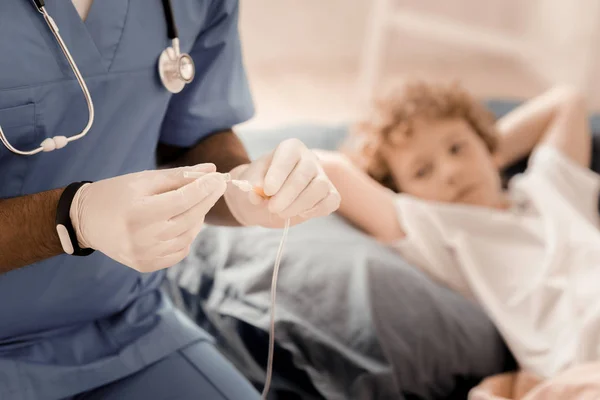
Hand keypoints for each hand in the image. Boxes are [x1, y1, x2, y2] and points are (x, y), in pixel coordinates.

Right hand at [70, 164, 226, 271]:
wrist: (85, 220)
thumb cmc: (116, 194)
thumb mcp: (144, 179)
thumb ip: (179, 176)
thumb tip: (211, 170)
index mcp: (139, 213)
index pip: (183, 200)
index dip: (205, 188)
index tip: (219, 178)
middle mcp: (142, 238)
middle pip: (189, 219)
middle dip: (207, 200)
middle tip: (217, 186)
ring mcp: (145, 255)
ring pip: (188, 236)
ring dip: (198, 218)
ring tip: (195, 203)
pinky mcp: (146, 265)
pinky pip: (180, 251)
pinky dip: (187, 236)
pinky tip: (182, 222)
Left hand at [223, 139, 340, 227]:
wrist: (263, 199)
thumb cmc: (257, 185)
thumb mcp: (248, 182)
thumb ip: (251, 184)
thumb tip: (257, 192)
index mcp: (290, 148)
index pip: (289, 154)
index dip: (279, 172)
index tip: (267, 190)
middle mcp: (309, 159)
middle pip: (306, 172)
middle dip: (288, 194)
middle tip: (272, 208)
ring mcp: (321, 177)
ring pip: (320, 187)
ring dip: (300, 204)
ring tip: (282, 213)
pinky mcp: (328, 194)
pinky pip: (332, 201)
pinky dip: (318, 209)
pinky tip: (301, 213)